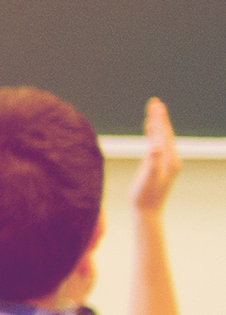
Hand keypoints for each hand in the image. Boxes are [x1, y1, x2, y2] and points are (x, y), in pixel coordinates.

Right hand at [136, 96, 181, 216]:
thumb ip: (152, 163)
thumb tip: (155, 148)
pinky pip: (158, 144)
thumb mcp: (147, 179)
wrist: (147, 212)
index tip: (154, 105)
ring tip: (154, 111)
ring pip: (163, 137)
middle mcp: (171, 159)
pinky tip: (150, 130)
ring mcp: (167, 162)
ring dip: (158, 123)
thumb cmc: (144, 196)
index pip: (163, 134)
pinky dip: (154, 134)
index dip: (158, 119)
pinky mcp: (161, 165)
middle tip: (155, 102)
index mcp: (169, 159)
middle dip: (160, 117)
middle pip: (165, 133)